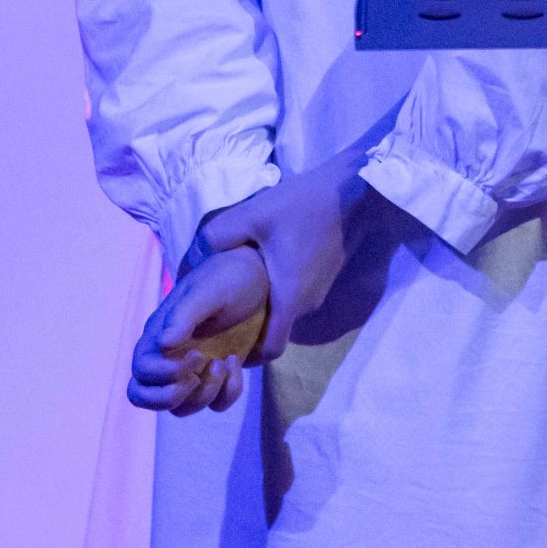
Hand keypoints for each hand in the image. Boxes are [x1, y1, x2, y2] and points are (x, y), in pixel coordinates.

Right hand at [127, 246, 271, 415]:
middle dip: (171, 396)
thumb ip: (184, 316)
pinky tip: (235, 363)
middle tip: (196, 376)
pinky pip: (215, 403)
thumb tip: (163, 343)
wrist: (264, 276)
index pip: (141, 372)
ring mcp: (195, 367)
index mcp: (160, 333)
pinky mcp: (219, 374)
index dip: (162, 375)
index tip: (196, 355)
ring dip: (203, 395)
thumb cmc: (230, 277)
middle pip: (145, 397)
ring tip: (223, 363)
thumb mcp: (208, 291)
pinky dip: (227, 393)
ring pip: (180, 408)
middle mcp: (171, 354)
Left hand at [183, 148, 398, 361]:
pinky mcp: (324, 275)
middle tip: (217, 315)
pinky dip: (277, 291)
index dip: (246, 357)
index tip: (222, 348)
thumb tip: (194, 257)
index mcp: (289, 298)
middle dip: (247, 326)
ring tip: (234, 289)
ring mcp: (319, 290)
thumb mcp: (251, 215)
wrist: (352, 190)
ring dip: (262, 305)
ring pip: (285, 310)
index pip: (269, 351)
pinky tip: (260, 268)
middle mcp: (307, 304)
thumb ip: (218, 237)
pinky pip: (296, 294)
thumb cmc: (303, 206)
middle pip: (274, 329)